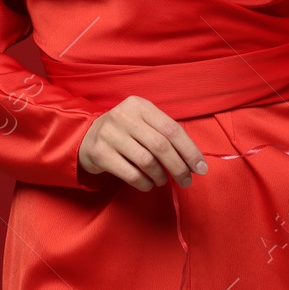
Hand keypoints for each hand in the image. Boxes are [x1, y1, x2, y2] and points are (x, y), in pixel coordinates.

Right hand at [78, 95, 207, 191]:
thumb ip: (164, 134)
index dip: (189, 150)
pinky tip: (149, 184)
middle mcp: (124, 116)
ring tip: (163, 180)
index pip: (171, 128)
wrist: (87, 137)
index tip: (201, 168)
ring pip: (146, 161)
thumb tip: (193, 160)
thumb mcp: (142, 122)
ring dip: (161, 176)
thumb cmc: (125, 131)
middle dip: (179, 167)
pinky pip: (131, 174)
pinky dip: (145, 183)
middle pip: (161, 146)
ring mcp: (110, 134)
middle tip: (187, 181)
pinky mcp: (100, 153)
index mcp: (140, 105)